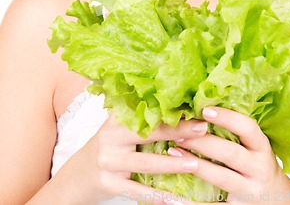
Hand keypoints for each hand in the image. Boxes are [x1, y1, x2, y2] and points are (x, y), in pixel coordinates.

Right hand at [45, 112, 208, 204]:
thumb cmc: (107, 149)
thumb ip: (139, 117)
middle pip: (148, 132)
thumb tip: (178, 104)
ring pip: (145, 163)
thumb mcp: (118, 128)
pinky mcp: (108, 183)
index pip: (146, 110)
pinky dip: (157, 196)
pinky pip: (137, 191)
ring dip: (172, 164)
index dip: (170, 108)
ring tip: (195, 164)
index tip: (195, 106)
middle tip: (202, 129)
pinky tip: (175, 200)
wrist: (76, 178)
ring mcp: (108, 161)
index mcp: (116, 118)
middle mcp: (111, 136)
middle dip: (178, 130)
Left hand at [165, 107, 289, 204]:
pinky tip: (172, 195)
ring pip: (221, 177)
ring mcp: (249, 191)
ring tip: (173, 151)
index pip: (248, 128)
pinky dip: (190, 202)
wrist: (278, 201)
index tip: (205, 110)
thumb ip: (234, 132)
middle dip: (202, 142)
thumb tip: (200, 108)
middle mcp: (259, 169)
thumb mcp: (254, 147)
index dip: (227, 118)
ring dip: (195, 164)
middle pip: (230, 153)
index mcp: (262, 148)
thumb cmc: (258, 165)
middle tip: (179, 132)